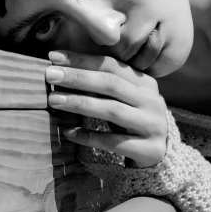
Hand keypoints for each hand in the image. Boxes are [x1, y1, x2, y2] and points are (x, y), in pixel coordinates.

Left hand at [45, 50, 167, 167]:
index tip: (54, 57)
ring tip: (54, 100)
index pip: (111, 65)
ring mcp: (152, 125)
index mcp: (144, 83)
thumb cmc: (131, 120)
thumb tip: (60, 67)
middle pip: (111, 84)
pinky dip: (89, 137)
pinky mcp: (149, 150)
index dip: (82, 60)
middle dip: (78, 78)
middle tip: (50, 75)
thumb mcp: (124, 99)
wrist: (160, 154)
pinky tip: (68, 132)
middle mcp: (151, 101)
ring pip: (112, 110)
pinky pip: (114, 143)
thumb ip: (103, 84)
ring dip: (80, 103)